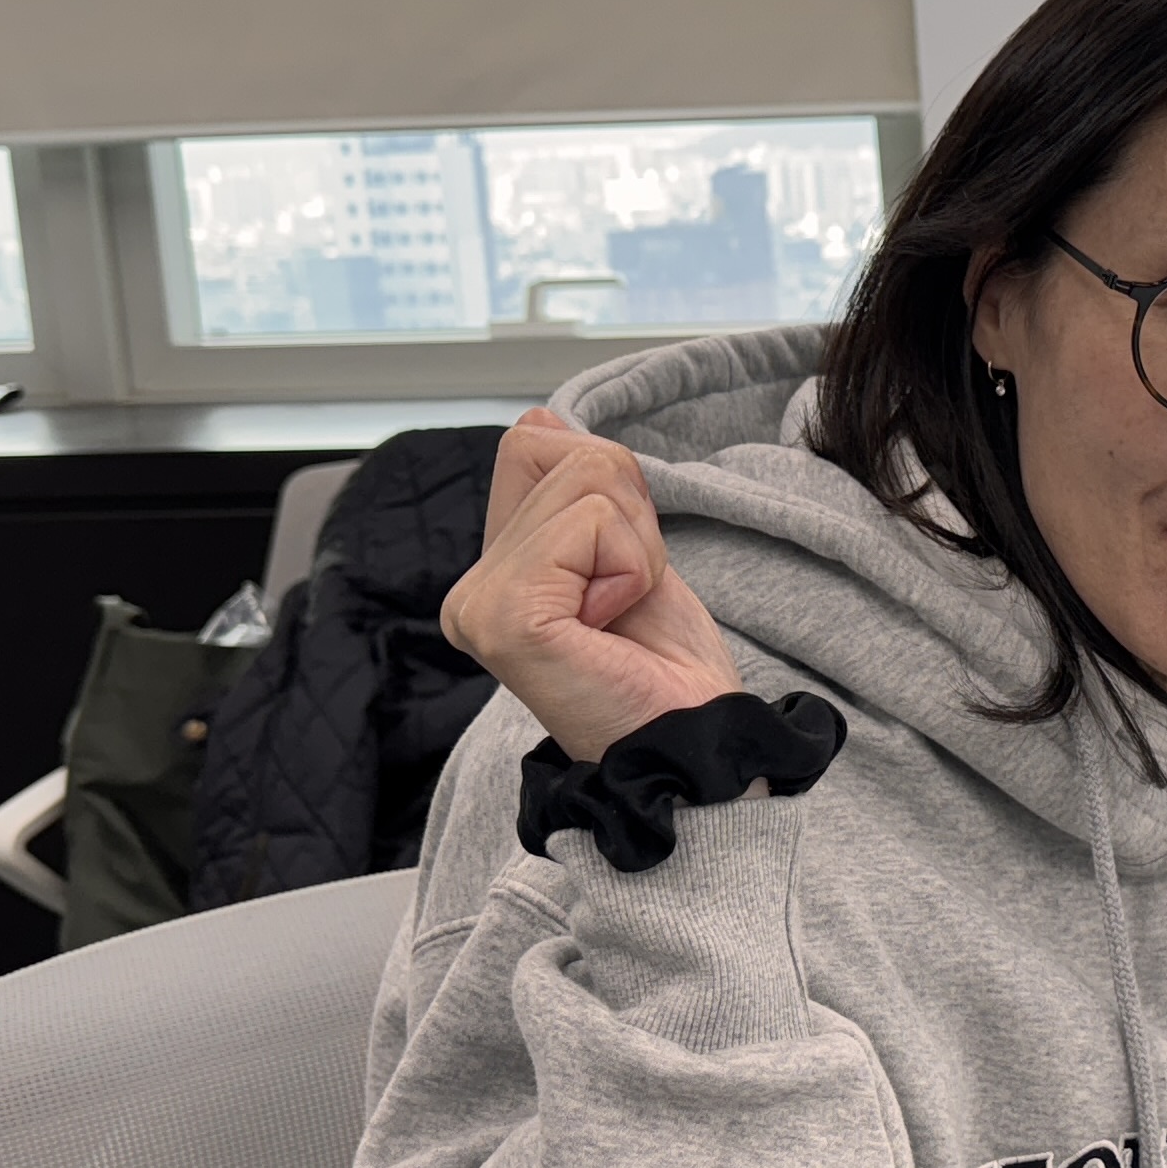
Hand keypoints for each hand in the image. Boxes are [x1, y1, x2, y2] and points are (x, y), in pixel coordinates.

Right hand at [441, 407, 744, 761]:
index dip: (608, 493)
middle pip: (557, 450)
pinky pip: (592, 522)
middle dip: (626, 512)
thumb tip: (539, 420)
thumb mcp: (623, 555)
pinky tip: (613, 624)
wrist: (696, 747)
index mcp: (490, 574)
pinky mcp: (508, 618)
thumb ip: (576, 491)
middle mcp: (470, 591)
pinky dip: (632, 564)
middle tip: (627, 597)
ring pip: (585, 477)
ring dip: (636, 543)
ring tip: (622, 614)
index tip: (620, 576)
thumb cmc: (665, 670)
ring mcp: (480, 605)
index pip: (532, 444)